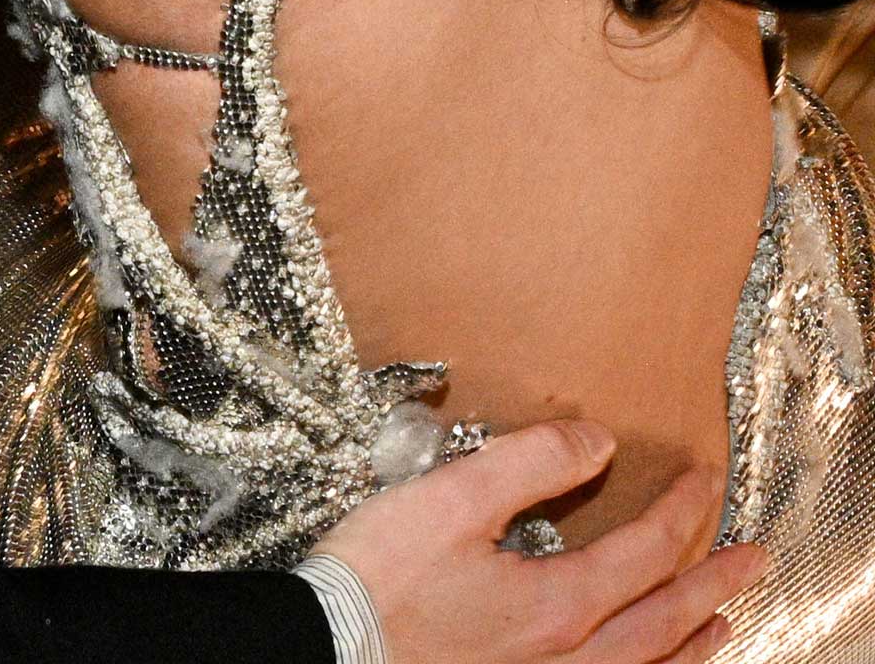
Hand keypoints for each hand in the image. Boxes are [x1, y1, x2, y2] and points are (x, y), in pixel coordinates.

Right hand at [318, 422, 763, 663]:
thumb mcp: (451, 497)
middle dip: (713, 582)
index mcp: (556, 604)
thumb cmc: (380, 579)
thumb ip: (530, 462)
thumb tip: (598, 441)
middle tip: (754, 557)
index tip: (708, 478)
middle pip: (664, 620)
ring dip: (692, 642)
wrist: (329, 650)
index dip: (682, 510)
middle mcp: (569, 659)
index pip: (645, 552)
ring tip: (721, 622)